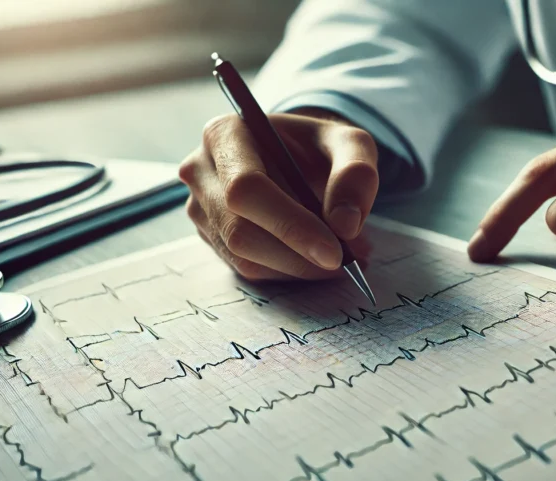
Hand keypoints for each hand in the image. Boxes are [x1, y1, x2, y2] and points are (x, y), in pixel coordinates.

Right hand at [179, 109, 377, 279]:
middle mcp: (201, 171)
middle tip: (344, 262)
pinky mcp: (211, 237)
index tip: (334, 251)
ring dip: (296, 267)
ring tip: (341, 258)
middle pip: (239, 230)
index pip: (246, 188)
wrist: (297, 158)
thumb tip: (345, 224)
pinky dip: (288, 271)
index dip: (290, 225)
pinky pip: (247, 268)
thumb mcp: (349, 144)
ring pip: (243, 256)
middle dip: (297, 255)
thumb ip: (355, 173)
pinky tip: (315, 259)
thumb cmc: (318, 147)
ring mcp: (200, 208)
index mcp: (224, 134)